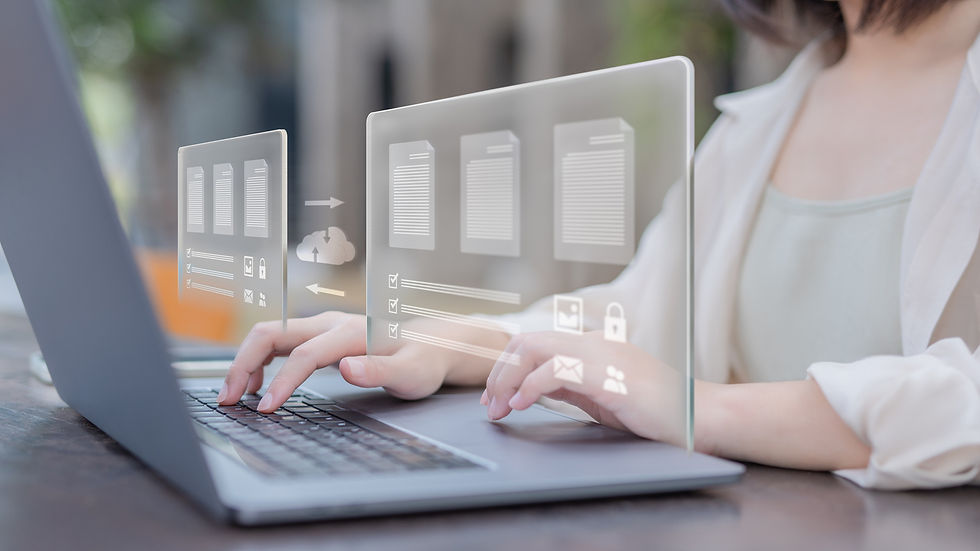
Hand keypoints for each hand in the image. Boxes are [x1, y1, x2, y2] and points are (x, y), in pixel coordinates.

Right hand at [218, 312, 507, 411]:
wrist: (431, 345)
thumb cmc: (422, 362)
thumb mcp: (410, 374)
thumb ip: (379, 372)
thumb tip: (347, 369)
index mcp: (350, 332)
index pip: (303, 356)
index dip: (282, 382)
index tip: (266, 409)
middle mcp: (330, 323)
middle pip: (271, 333)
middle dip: (243, 363)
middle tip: (228, 400)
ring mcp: (322, 327)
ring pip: (269, 334)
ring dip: (245, 361)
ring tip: (233, 396)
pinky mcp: (319, 335)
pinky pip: (278, 342)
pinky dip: (259, 360)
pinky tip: (257, 386)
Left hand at [482, 331, 685, 444]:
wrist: (701, 418)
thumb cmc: (656, 412)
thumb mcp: (601, 396)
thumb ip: (570, 385)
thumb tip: (530, 390)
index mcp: (591, 346)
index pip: (534, 342)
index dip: (506, 369)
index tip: (494, 400)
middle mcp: (593, 342)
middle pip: (526, 341)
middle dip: (499, 373)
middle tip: (490, 407)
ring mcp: (601, 354)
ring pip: (534, 349)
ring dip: (508, 380)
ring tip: (501, 409)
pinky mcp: (608, 374)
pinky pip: (556, 370)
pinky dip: (530, 386)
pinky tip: (522, 405)